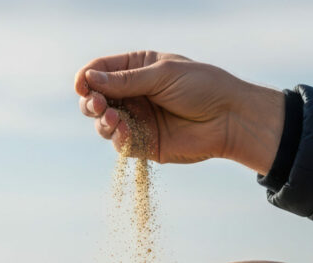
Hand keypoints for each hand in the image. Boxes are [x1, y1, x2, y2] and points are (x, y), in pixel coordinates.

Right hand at [73, 51, 284, 173]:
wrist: (230, 119)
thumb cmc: (202, 87)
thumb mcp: (162, 75)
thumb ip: (126, 80)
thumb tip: (89, 79)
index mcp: (137, 68)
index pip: (101, 70)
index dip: (86, 77)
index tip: (82, 84)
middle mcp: (133, 94)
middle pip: (95, 97)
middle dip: (90, 100)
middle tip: (96, 103)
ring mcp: (137, 119)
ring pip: (102, 121)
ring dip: (101, 119)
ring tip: (111, 116)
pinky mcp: (143, 143)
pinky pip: (119, 142)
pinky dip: (116, 136)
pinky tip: (123, 129)